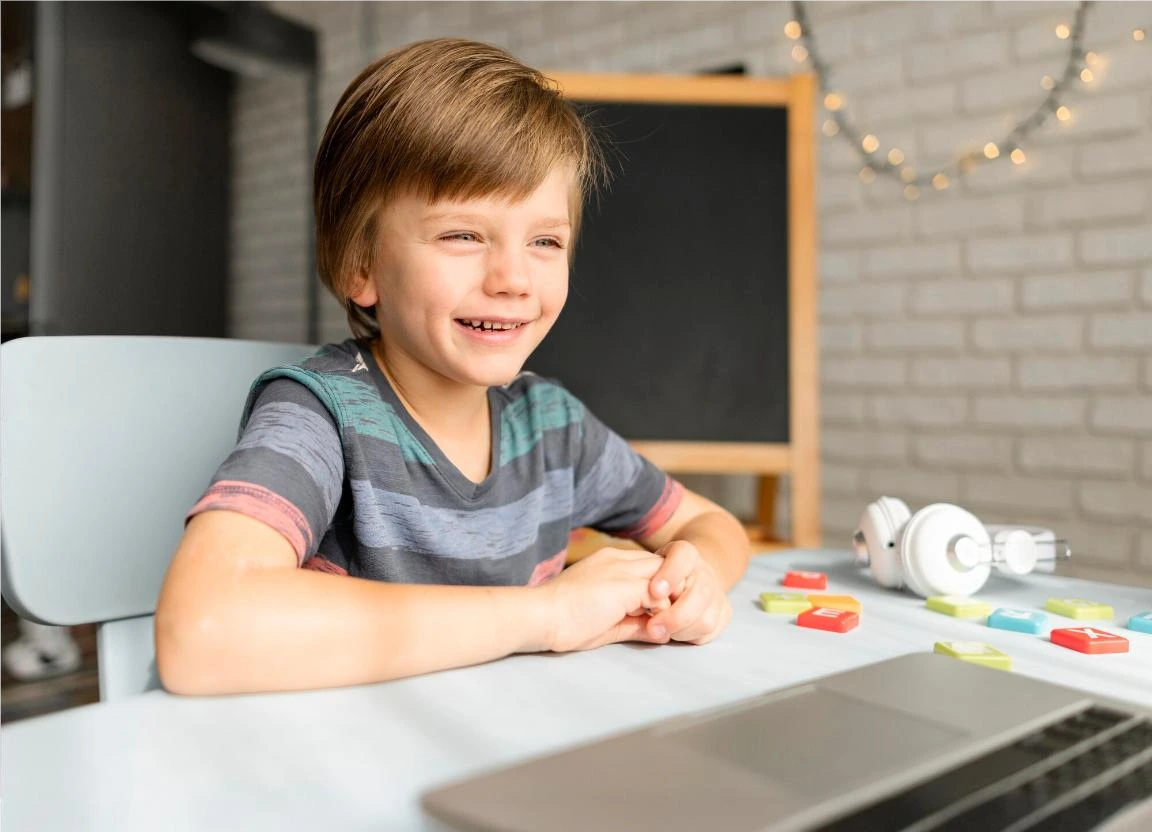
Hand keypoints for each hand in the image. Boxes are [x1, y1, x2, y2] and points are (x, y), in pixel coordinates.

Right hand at [543, 547, 669, 652]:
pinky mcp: (625, 585)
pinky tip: (655, 631)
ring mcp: (622, 570)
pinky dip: (664, 615)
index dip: (659, 592)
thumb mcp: (606, 622)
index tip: (656, 616)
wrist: (539, 617)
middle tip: (667, 622)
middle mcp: (617, 559)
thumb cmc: (563, 622)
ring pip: (667, 579)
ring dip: (669, 605)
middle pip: (664, 567)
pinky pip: (660, 595)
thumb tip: (659, 632)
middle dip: (671, 595)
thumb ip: (634, 622)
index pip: (650, 567)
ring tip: (662, 628)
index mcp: (609, 562)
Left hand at [644, 540, 731, 644]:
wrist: (687, 576)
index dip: (670, 575)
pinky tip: (675, 634)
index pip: (683, 558)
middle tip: (652, 628)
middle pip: (700, 594)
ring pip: (706, 619)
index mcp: (685, 553)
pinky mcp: (724, 612)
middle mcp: (705, 571)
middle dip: (675, 616)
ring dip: (681, 631)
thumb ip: (642, 579)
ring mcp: (717, 592)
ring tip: (660, 632)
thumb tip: (636, 602)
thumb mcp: (647, 567)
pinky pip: (711, 632)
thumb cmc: (657, 575)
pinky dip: (691, 637)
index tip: (654, 592)